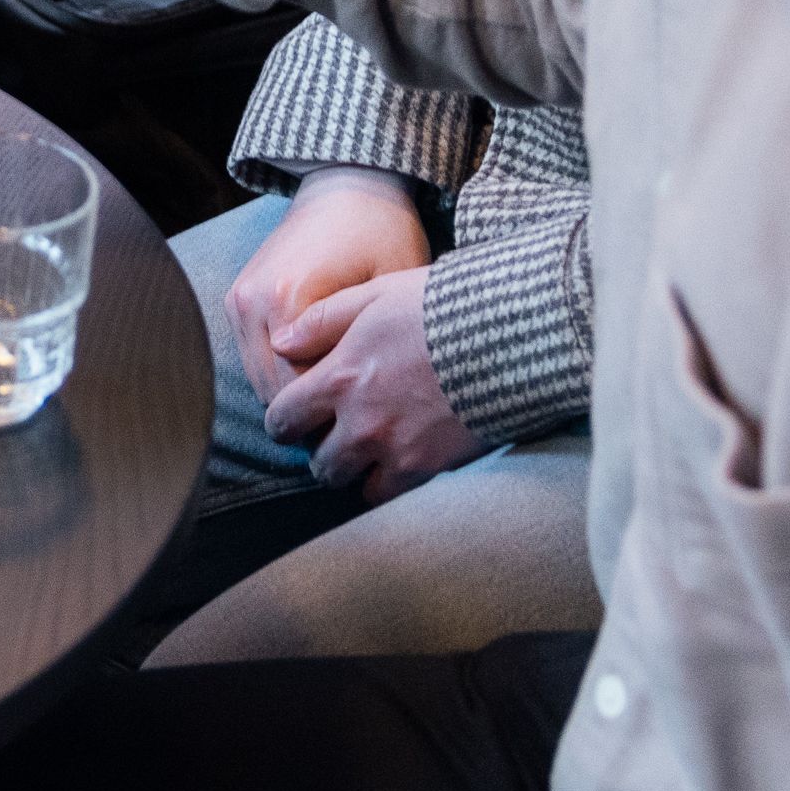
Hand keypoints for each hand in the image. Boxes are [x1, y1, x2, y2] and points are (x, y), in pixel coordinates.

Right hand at [222, 167, 431, 405]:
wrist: (345, 186)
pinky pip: (254, 358)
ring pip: (260, 380)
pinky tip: (319, 370)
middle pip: (273, 392)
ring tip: (339, 398)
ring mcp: (238, 302)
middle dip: (312, 412)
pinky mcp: (236, 301)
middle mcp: (252, 304)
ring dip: (294, 395)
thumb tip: (371, 404)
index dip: (334, 416)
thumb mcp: (390, 287)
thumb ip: (370, 344)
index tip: (367, 421)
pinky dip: (281, 374)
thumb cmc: (380, 233)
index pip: (299, 391)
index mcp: (287, 299)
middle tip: (355, 420)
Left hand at [260, 264, 487, 496]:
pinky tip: (396, 462)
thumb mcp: (374, 297)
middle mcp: (360, 421)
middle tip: (333, 438)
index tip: (294, 421)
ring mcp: (393, 448)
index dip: (283, 423)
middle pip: (316, 460)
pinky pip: (388, 494)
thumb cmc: (440, 308)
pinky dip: (385, 483)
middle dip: (319, 451)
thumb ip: (321, 322)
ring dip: (350, 471)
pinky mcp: (427, 467)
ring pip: (349, 481)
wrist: (508, 337)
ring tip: (364, 453)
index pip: (284, 419)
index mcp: (340, 377)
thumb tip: (281, 343)